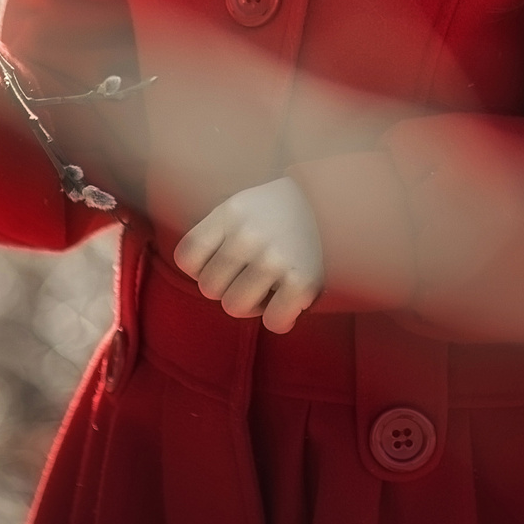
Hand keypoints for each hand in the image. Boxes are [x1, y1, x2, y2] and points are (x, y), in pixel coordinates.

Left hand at [174, 177, 323, 333]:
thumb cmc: (280, 212)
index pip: (186, 258)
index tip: (223, 264)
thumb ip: (217, 235)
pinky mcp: (302, 281)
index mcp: (229, 213)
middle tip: (253, 276)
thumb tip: (199, 277)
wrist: (337, 201)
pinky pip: (273, 322)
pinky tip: (291, 301)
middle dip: (229, 287)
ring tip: (272, 287)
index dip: (201, 269)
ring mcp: (274, 259)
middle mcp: (248, 234)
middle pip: (210, 288)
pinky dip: (281, 319)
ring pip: (235, 308)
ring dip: (253, 305)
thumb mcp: (242, 207)